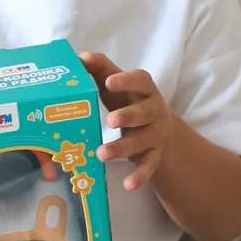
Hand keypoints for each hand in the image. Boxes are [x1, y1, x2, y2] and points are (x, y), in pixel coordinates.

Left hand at [80, 52, 172, 190]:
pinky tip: (128, 185)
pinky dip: (140, 176)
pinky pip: (149, 167)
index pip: (141, 81)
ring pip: (143, 142)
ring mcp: (156, 135)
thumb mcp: (118, 85)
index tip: (109, 82)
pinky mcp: (154, 156)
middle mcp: (154, 111)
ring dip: (123, 148)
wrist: (159, 129)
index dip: (126, 80)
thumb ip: (101, 69)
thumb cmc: (129, 101)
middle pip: (145, 113)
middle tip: (109, 120)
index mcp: (144, 90)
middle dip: (128, 116)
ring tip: (102, 154)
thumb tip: (80, 56)